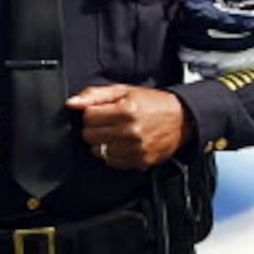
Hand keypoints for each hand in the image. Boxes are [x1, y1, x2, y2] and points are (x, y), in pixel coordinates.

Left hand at [71, 84, 191, 169]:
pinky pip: (111, 162)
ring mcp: (135, 149)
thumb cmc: (152, 103)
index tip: (101, 112)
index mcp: (126, 110)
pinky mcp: (140, 162)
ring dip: (102, 143)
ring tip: (116, 134)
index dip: (92, 113)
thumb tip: (72, 103)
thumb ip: (95, 95)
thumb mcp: (124, 91)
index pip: (88, 117)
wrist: (182, 119)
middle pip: (90, 136)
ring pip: (98, 151)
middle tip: (108, 123)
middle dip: (95, 128)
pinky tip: (122, 144)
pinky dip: (113, 154)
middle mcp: (130, 131)